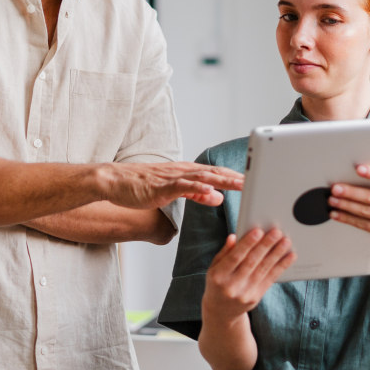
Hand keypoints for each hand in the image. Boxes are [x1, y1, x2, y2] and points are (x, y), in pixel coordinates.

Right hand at [96, 161, 242, 209]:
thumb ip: (196, 194)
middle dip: (234, 177)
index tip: (251, 181)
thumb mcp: (174, 192)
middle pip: (213, 173)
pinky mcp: (161, 187)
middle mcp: (181, 172)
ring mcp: (171, 178)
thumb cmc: (141, 187)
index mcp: (185, 173)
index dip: (233, 177)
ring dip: (222, 180)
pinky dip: (197, 188)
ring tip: (239, 183)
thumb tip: (217, 197)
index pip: (214, 174)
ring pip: (201, 177)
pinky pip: (182, 187)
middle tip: (254, 181)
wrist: (115, 181)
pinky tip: (210, 191)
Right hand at [201, 229, 295, 324]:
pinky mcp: (256, 298)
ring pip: (263, 270)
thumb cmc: (217, 283)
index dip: (247, 244)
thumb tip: (234, 236)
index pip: (234, 257)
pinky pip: (270, 279)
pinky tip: (290, 257)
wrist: (220, 311)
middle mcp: (231, 286)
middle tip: (276, 232)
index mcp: (218, 276)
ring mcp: (244, 293)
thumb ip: (224, 252)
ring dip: (276, 254)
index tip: (258, 231)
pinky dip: (281, 266)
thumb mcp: (214, 268)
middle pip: (251, 262)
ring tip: (286, 241)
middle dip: (265, 246)